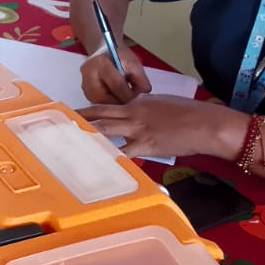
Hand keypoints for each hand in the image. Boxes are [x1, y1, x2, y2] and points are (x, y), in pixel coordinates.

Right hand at [80, 46, 150, 103]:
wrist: (105, 53)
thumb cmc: (120, 58)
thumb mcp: (134, 64)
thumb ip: (140, 80)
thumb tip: (143, 97)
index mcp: (101, 63)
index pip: (116, 84)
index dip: (129, 95)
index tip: (139, 102)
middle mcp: (88, 74)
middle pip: (105, 97)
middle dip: (121, 103)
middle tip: (132, 106)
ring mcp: (84, 84)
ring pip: (100, 103)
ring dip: (114, 106)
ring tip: (125, 103)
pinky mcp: (85, 92)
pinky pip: (98, 104)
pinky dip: (109, 105)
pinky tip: (117, 101)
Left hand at [81, 94, 245, 159]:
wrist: (206, 124)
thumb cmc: (189, 114)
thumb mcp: (162, 104)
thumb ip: (144, 108)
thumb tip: (134, 114)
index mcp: (137, 101)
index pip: (107, 105)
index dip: (88, 110)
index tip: (72, 114)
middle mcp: (133, 112)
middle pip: (98, 114)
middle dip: (77, 118)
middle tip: (58, 123)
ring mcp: (137, 128)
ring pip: (104, 129)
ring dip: (86, 134)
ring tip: (67, 140)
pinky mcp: (145, 144)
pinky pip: (122, 152)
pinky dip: (109, 157)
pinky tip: (96, 162)